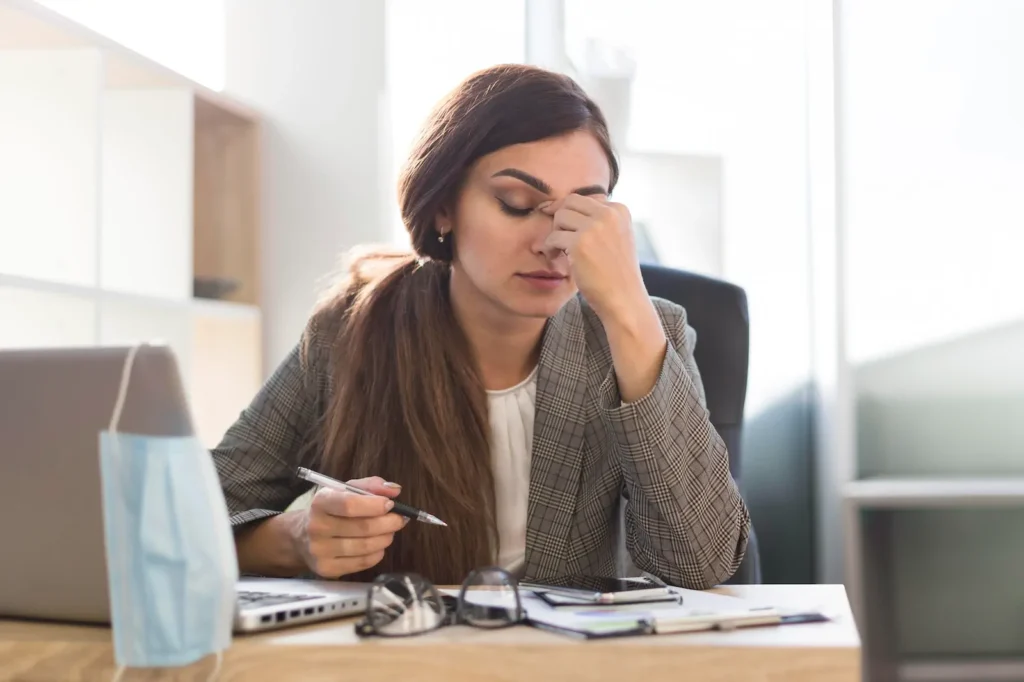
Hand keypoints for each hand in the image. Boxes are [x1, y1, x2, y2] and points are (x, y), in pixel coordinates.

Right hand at [293, 477, 405, 577]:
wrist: (300, 537)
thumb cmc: (331, 510)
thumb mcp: (345, 490)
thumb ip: (371, 486)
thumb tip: (395, 491)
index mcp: (321, 502)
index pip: (350, 505)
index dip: (375, 505)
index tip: (390, 504)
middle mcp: (317, 527)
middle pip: (362, 528)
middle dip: (389, 523)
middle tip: (399, 519)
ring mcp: (320, 551)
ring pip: (365, 547)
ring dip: (385, 538)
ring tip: (389, 532)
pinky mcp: (326, 569)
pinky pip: (362, 563)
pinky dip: (377, 553)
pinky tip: (377, 546)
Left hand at [541, 194, 647, 321]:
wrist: (624, 299)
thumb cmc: (616, 273)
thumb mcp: (616, 237)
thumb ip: (599, 220)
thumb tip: (565, 206)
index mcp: (619, 210)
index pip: (586, 199)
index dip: (572, 214)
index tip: (567, 230)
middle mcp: (609, 214)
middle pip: (570, 202)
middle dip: (560, 219)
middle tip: (560, 238)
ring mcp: (594, 227)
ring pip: (560, 216)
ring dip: (555, 233)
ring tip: (559, 250)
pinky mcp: (580, 243)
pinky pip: (553, 236)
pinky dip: (549, 248)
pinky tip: (555, 258)